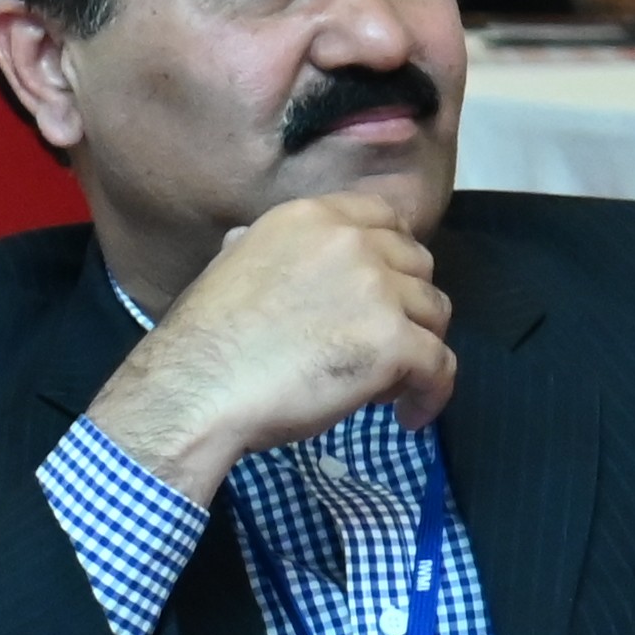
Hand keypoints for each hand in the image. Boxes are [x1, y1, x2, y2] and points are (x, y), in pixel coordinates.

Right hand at [79, 194, 457, 506]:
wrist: (194, 390)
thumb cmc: (202, 339)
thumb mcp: (226, 267)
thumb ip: (259, 248)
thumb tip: (247, 241)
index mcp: (311, 218)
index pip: (386, 218)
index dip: (395, 256)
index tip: (387, 291)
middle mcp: (351, 242)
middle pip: (419, 266)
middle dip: (409, 304)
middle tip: (384, 345)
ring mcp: (378, 290)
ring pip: (435, 314)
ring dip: (420, 348)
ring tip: (389, 386)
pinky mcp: (393, 341)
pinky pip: (441, 366)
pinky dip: (432, 395)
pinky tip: (410, 417)